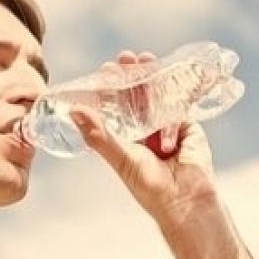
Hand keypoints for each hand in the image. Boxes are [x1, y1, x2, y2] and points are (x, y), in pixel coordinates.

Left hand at [70, 49, 217, 226]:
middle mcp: (142, 131)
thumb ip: (98, 135)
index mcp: (123, 139)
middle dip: (131, 77)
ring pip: (156, 96)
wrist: (184, 199)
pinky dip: (172, 90)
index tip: (104, 71)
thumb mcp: (120, 158)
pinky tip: (164, 76)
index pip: (114, 109)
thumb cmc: (148, 185)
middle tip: (124, 59)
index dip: (109, 90)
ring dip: (150, 77)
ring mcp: (164, 127)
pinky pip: (178, 103)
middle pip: (136, 98)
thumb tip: (73, 111)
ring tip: (144, 59)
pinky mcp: (185, 125)